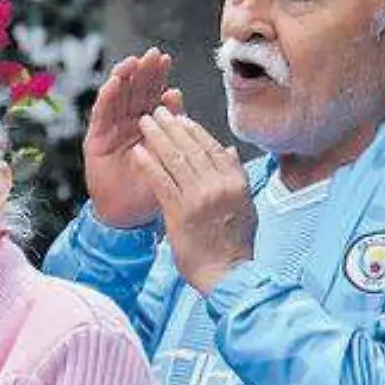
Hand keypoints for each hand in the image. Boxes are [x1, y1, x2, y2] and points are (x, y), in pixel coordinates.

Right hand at [82, 49, 185, 227]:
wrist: (129, 214)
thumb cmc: (151, 186)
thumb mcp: (167, 154)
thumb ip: (172, 126)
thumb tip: (178, 95)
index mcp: (149, 125)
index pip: (153, 94)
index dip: (158, 76)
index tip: (166, 59)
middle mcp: (128, 123)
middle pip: (135, 91)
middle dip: (142, 71)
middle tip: (151, 54)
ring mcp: (111, 130)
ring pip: (117, 98)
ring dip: (123, 78)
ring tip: (132, 62)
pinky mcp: (96, 140)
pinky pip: (101, 115)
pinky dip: (107, 98)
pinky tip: (114, 83)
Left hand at [130, 109, 256, 292]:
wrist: (226, 274)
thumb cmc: (235, 245)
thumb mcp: (245, 206)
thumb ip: (236, 177)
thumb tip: (228, 151)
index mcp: (235, 183)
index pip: (212, 147)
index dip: (194, 130)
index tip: (181, 118)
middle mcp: (218, 186)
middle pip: (191, 147)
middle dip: (172, 126)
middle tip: (157, 111)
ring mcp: (198, 198)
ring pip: (175, 159)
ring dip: (157, 137)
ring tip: (145, 122)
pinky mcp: (179, 212)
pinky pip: (161, 181)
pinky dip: (149, 164)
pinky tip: (138, 152)